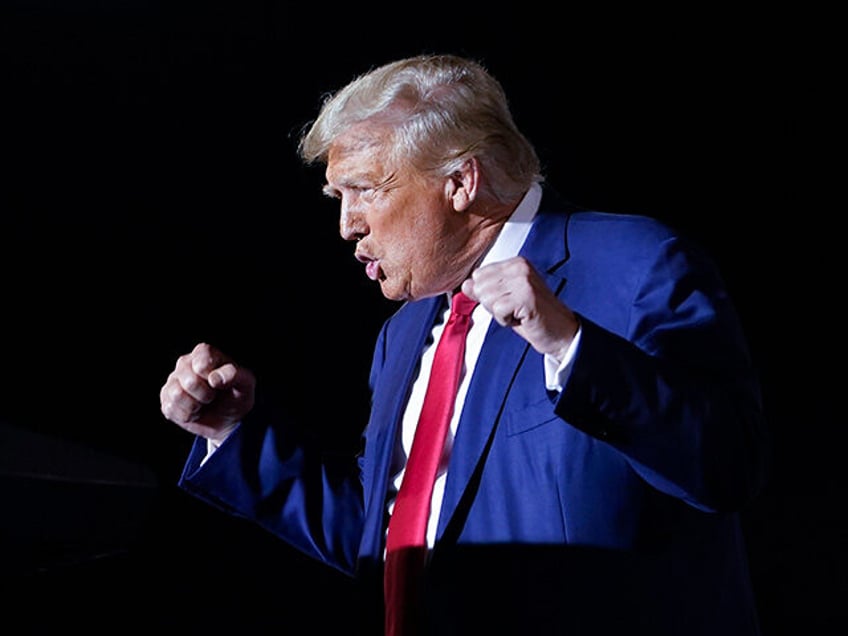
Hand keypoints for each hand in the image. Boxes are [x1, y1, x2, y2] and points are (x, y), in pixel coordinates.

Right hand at [159, 342, 255, 441]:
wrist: (227, 420)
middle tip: (213, 396)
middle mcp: (185, 363)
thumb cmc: (237, 396)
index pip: (202, 362)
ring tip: (203, 403)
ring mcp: (173, 381)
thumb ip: (236, 375)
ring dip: (196, 406)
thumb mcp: (246, 385)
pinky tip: (195, 412)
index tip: (220, 383)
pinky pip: (171, 409)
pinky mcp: (166, 399)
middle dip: (206, 395)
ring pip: (177, 395)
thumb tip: (214, 378)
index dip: (212, 377)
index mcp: (204, 353)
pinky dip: (187, 416)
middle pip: (190, 381)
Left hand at [461, 257, 578, 361]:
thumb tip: (465, 285)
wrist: (562, 332)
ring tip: (519, 313)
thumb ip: (486, 290)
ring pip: (487, 298)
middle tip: (515, 309)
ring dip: (500, 313)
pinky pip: (498, 310)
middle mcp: (520, 267)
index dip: (488, 295)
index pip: (478, 275)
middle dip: (492, 305)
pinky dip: (506, 321)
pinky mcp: (526, 296)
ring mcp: (524, 280)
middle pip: (480, 287)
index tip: (509, 301)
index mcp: (516, 263)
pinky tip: (523, 318)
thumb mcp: (506, 299)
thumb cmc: (534, 316)